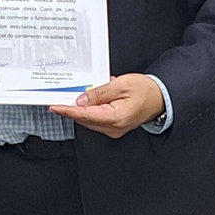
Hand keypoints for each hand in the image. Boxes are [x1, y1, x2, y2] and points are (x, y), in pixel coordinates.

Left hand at [49, 74, 164, 137]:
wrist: (160, 97)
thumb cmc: (145, 90)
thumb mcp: (119, 85)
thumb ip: (98, 94)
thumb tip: (80, 101)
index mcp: (115, 118)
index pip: (84, 115)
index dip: (67, 110)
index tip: (55, 107)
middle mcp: (113, 128)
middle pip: (84, 119)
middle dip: (72, 108)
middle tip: (62, 96)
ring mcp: (114, 130)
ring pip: (89, 120)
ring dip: (83, 109)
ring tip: (85, 94)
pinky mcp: (114, 127)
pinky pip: (96, 120)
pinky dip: (91, 110)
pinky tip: (94, 100)